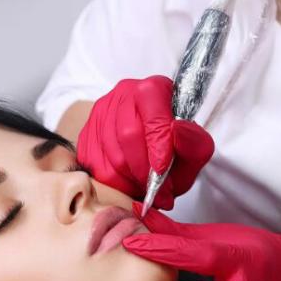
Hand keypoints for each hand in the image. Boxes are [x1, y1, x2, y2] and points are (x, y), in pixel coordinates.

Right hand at [76, 76, 213, 209]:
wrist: (152, 151)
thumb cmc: (174, 150)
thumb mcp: (195, 148)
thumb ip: (193, 141)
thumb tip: (178, 130)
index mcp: (155, 90)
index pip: (153, 114)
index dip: (157, 145)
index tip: (162, 170)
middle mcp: (124, 94)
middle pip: (128, 134)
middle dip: (143, 168)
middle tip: (156, 189)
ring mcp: (101, 112)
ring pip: (110, 151)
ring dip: (129, 177)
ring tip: (144, 187)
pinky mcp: (86, 131)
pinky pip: (94, 163)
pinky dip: (112, 181)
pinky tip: (127, 183)